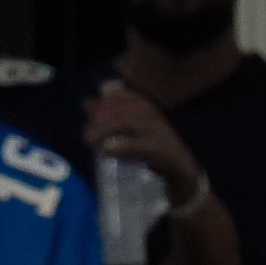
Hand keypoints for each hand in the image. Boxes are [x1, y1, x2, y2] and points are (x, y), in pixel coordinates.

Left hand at [84, 85, 202, 204]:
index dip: (104, 103)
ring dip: (106, 131)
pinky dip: (119, 148)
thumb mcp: (131, 130)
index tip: (91, 115)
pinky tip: (105, 152)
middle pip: (122, 110)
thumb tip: (86, 103)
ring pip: (127, 124)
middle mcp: (151, 115)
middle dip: (101, 119)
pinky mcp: (157, 150)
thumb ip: (109, 116)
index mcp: (145, 107)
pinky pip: (136, 146)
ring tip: (90, 141)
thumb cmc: (152, 147)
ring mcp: (155, 131)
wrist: (179, 168)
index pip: (122, 96)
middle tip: (87, 134)